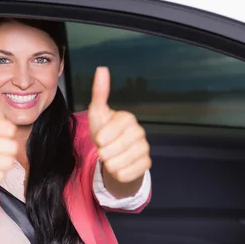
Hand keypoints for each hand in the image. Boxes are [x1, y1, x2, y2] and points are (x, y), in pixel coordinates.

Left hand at [89, 67, 150, 189]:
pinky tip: (120, 166)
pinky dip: (118, 174)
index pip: (107, 134)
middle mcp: (140, 132)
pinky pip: (125, 174)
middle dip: (103, 154)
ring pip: (117, 165)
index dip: (100, 139)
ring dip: (109, 164)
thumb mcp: (97, 115)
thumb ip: (99, 93)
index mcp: (127, 118)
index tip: (100, 139)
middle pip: (110, 151)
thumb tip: (102, 68)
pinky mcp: (146, 164)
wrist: (115, 155)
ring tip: (112, 157)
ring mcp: (145, 148)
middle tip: (106, 149)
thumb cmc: (105, 132)